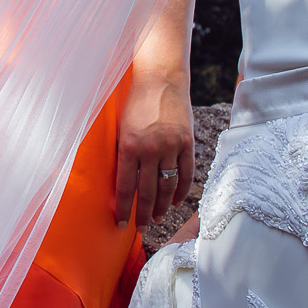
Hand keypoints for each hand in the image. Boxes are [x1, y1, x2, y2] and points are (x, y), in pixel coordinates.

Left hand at [114, 80, 193, 226]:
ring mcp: (171, 146)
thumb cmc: (134, 104)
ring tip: (157, 218)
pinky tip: (175, 202)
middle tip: (141, 228)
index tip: (121, 224)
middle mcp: (151, 149)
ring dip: (162, 206)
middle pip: (148, 192)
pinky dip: (181, 191)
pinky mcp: (187, 142)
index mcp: (129, 146)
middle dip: (143, 214)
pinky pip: (186, 174)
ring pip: (167, 186)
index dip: (124, 209)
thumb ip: (122, 154)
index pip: (126, 187)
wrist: (160, 79)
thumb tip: (120, 184)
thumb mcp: (120, 128)